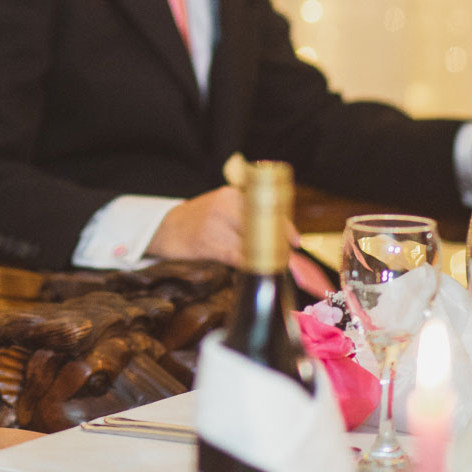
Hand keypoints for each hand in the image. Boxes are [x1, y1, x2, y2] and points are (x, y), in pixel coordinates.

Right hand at [146, 186, 331, 297]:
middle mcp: (227, 203)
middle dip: (285, 253)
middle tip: (305, 274)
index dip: (285, 228)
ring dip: (273, 264)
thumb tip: (286, 241)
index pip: (266, 209)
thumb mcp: (225, 209)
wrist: (166, 229)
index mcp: (234, 193)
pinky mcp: (209, 242)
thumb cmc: (202, 222)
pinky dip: (254, 268)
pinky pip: (239, 257)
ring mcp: (217, 222)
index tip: (297, 244)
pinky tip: (262, 275)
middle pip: (264, 228)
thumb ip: (250, 218)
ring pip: (254, 245)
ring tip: (291, 277)